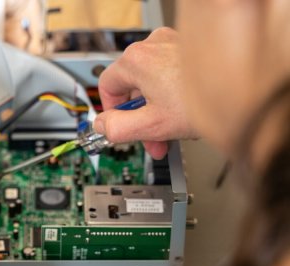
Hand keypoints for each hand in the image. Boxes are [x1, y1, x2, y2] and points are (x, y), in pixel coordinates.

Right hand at [93, 27, 196, 159]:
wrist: (245, 95)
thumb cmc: (205, 103)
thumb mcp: (151, 125)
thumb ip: (116, 129)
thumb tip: (101, 127)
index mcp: (135, 61)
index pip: (106, 87)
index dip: (112, 113)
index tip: (120, 127)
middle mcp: (151, 46)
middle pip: (131, 88)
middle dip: (139, 118)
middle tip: (150, 139)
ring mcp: (171, 44)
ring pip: (151, 84)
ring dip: (155, 110)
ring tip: (171, 130)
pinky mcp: (188, 50)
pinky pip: (168, 76)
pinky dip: (171, 96)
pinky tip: (184, 114)